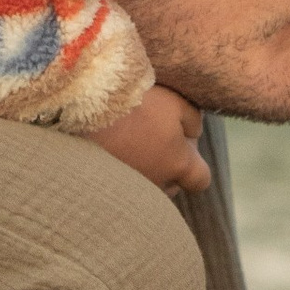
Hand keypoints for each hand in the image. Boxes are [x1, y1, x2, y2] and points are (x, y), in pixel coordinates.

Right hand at [90, 85, 212, 196]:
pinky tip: (112, 144)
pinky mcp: (104, 184)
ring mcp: (129, 187)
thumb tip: (194, 133)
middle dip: (169, 166)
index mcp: (179, 164)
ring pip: (146, 184)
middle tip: (156, 137)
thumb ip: (193, 120)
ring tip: (130, 140)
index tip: (184, 143)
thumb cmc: (138, 104)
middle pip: (172, 184)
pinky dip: (121, 167)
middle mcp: (156, 183)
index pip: (201, 181)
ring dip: (145, 168)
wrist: (88, 110)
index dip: (196, 164)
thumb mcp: (176, 102)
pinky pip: (121, 181)